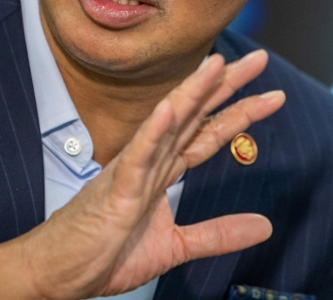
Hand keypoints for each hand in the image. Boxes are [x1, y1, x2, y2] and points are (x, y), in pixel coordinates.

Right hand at [0, 49, 282, 299]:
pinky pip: (138, 156)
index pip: (207, 132)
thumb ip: (218, 233)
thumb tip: (264, 226)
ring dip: (193, 93)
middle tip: (259, 59)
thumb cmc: (104, 253)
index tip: (270, 93)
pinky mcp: (117, 190)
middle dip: (226, 87)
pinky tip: (171, 107)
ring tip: (217, 64)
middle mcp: (151, 162)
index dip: (240, 112)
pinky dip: (155, 131)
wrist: (61, 273)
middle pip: (195, 116)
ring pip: (169, 124)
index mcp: (162, 171)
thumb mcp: (175, 246)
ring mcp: (133, 171)